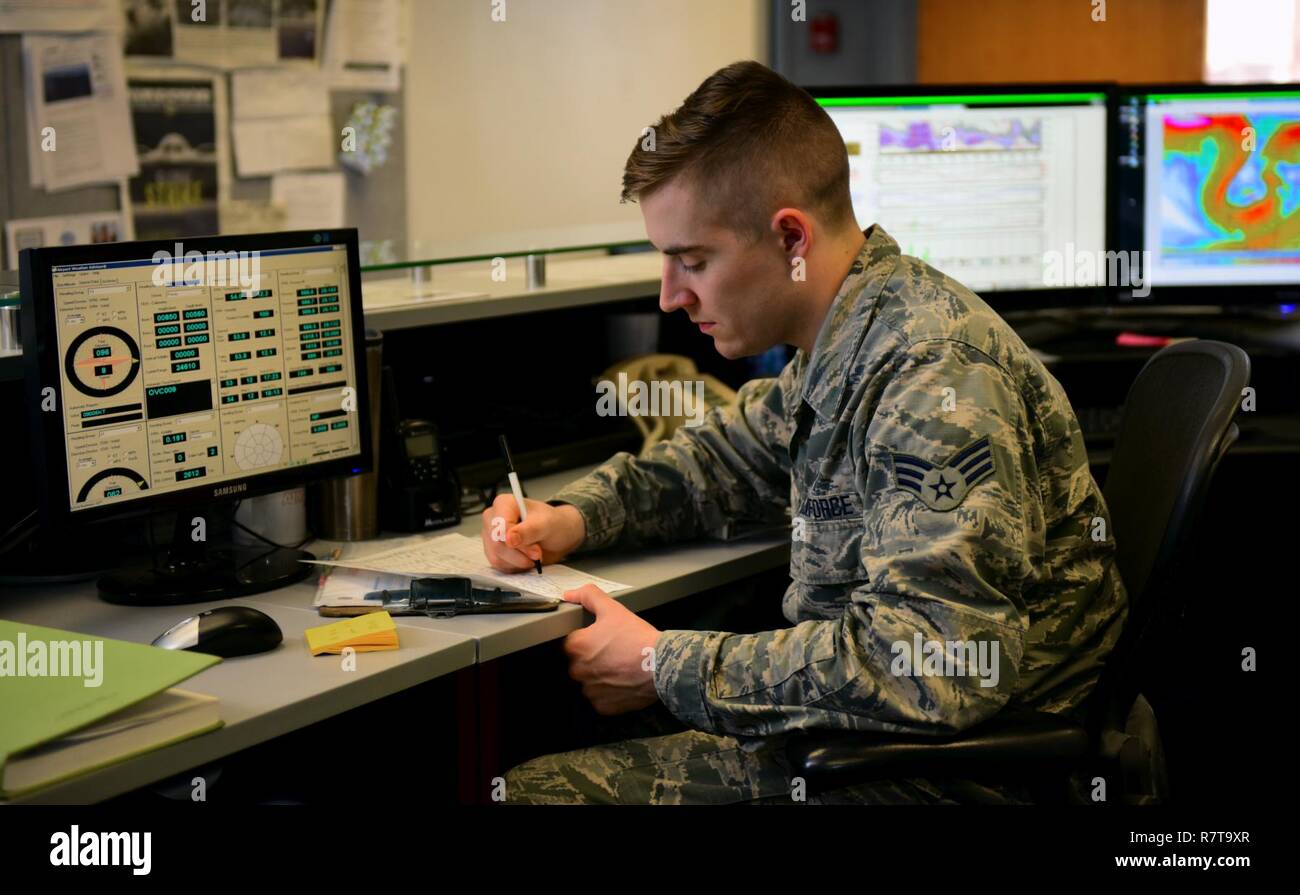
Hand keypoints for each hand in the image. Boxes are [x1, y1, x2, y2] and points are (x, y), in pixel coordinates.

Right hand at [480, 494, 585, 572]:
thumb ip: (529, 530)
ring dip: (519, 561)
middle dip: (521, 552)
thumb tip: (510, 538)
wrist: (556, 536)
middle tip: (538, 553)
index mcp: (503, 504)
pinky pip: (499, 565)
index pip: (499, 524)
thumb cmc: (551, 524)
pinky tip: (526, 559)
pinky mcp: (494, 552)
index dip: (514, 539)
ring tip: (534, 555)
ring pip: (497, 557)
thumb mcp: (546, 524)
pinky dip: (516, 566)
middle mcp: (493, 519)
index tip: (534, 549)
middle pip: (496, 543)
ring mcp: (491, 537)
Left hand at [562, 584, 660, 714]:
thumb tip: (570, 594)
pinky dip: (610, 692)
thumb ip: (589, 596)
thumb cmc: (637, 637)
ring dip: (601, 675)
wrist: (662, 665)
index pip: (572, 641)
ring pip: (590, 681)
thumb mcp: (613, 609)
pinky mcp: (602, 706)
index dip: (588, 638)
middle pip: (579, 662)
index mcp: (576, 646)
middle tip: (615, 651)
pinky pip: (601, 698)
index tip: (603, 638)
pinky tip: (623, 681)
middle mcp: (578, 670)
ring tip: (621, 666)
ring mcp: (590, 690)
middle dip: (593, 658)